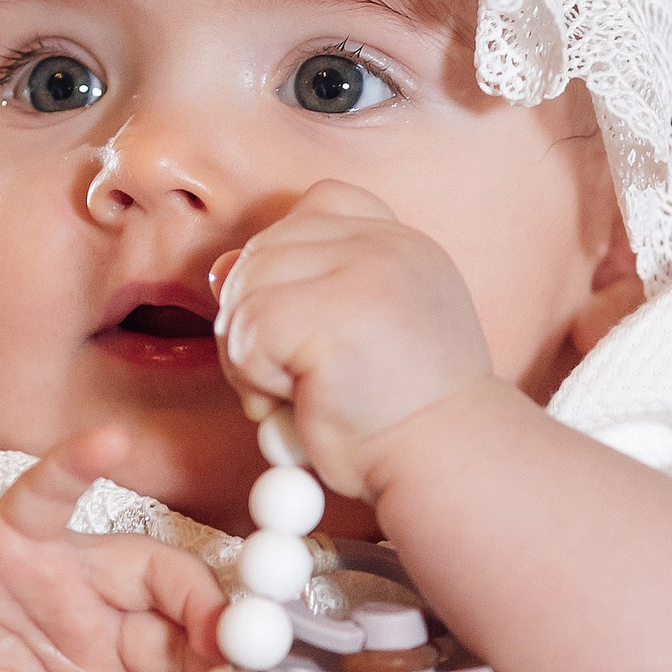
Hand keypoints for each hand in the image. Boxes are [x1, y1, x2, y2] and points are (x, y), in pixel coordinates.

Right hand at [0, 428, 259, 671]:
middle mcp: (103, 619)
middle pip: (187, 635)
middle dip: (234, 664)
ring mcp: (67, 571)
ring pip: (150, 570)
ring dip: (195, 593)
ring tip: (229, 619)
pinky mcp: (16, 529)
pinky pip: (52, 492)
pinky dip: (78, 465)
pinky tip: (110, 444)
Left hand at [208, 180, 492, 496]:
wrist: (449, 467)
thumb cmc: (402, 415)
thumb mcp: (359, 333)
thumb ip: (304, 287)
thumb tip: (222, 268)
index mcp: (404, 244)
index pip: (318, 205)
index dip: (287, 257)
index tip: (303, 323)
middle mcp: (388, 247)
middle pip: (268, 246)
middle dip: (255, 314)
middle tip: (287, 375)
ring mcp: (364, 275)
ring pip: (247, 287)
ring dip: (249, 352)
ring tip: (294, 393)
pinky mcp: (334, 316)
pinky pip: (248, 330)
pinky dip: (253, 377)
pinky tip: (297, 404)